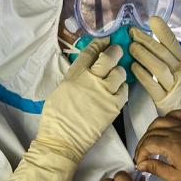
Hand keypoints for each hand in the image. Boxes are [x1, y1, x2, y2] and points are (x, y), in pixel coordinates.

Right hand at [38, 38, 128, 159]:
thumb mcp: (60, 90)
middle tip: (117, 50)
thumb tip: (85, 70)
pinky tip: (118, 90)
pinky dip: (123, 88)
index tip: (105, 40)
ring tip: (117, 74)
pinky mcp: (114, 106)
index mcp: (74, 75)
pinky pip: (124, 90)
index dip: (99, 43)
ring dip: (119, 71)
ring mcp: (104, 92)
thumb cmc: (55, 118)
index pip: (90, 52)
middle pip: (109, 57)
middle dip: (115, 51)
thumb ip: (75, 77)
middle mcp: (91, 80)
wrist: (62, 140)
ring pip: (120, 72)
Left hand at [130, 17, 180, 123]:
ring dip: (144, 55)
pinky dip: (142, 75)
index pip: (174, 44)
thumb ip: (168, 59)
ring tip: (131, 47)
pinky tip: (133, 67)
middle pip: (163, 54)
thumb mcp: (180, 73)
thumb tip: (148, 42)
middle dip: (147, 41)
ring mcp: (174, 87)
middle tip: (133, 32)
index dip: (163, 31)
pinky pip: (152, 86)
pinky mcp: (165, 101)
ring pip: (159, 68)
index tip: (153, 19)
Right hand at [134, 111, 180, 180]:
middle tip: (142, 156)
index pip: (147, 144)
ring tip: (150, 143)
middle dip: (142, 144)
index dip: (140, 154)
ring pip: (159, 121)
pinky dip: (167, 118)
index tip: (140, 162)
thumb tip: (142, 164)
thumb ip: (156, 169)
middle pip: (150, 132)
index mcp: (172, 145)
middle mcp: (178, 132)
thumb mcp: (175, 178)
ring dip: (150, 131)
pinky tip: (165, 127)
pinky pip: (176, 114)